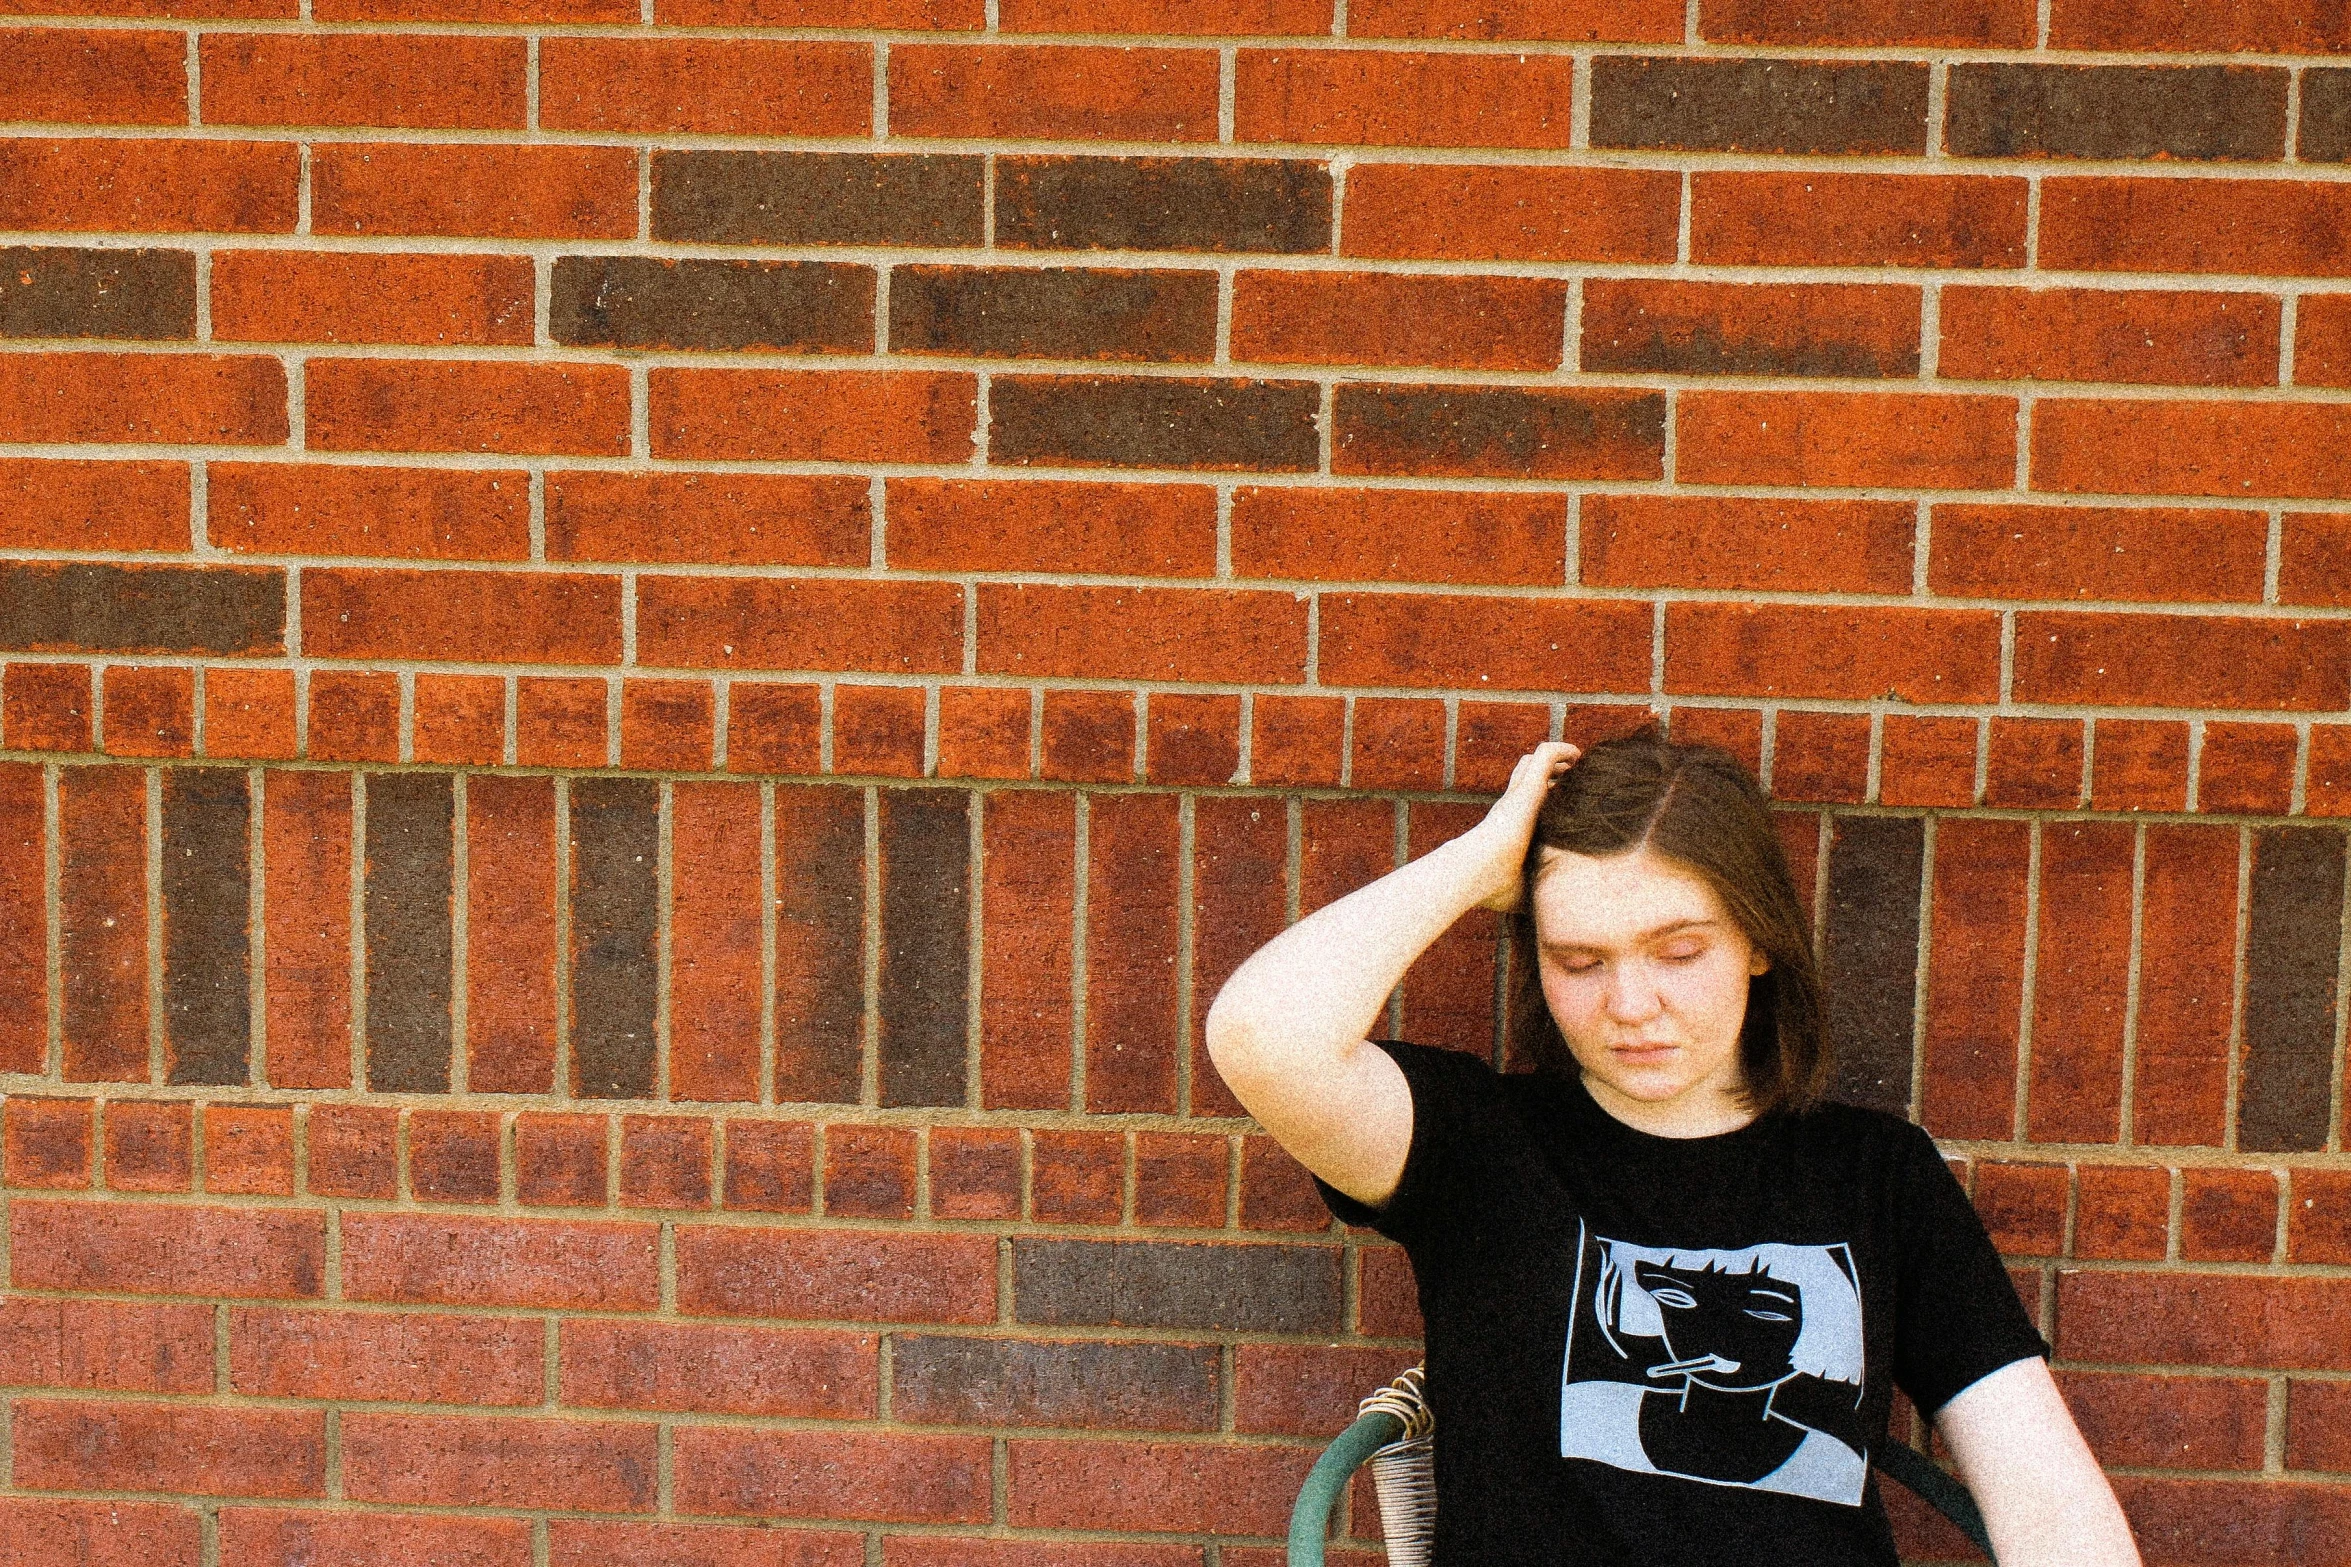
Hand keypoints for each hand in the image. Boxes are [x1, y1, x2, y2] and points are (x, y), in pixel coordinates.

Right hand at [1469, 742, 1580, 911]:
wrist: (1476, 871)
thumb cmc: (1494, 886)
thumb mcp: (1522, 892)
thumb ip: (1536, 896)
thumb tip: (1552, 921)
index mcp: (1507, 829)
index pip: (1520, 806)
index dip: (1539, 803)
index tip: (1560, 807)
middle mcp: (1511, 807)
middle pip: (1526, 779)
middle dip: (1550, 778)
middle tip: (1571, 781)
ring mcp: (1518, 796)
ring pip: (1533, 762)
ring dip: (1556, 761)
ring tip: (1577, 764)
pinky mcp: (1527, 787)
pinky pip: (1546, 754)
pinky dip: (1561, 750)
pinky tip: (1577, 754)